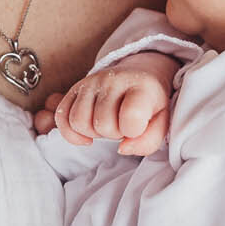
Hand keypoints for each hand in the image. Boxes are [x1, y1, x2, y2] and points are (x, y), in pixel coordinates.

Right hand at [33, 52, 178, 155]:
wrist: (139, 76)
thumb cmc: (151, 105)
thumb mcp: (163, 122)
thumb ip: (149, 140)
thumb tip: (122, 149)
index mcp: (141, 86)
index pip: (131, 118)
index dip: (133, 132)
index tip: (138, 127)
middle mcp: (113, 79)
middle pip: (102, 124)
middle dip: (114, 134)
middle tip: (122, 127)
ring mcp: (91, 82)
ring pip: (78, 122)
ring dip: (93, 133)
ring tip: (107, 126)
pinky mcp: (75, 88)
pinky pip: (62, 117)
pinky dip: (72, 133)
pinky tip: (88, 135)